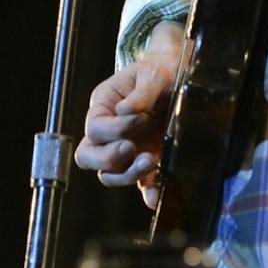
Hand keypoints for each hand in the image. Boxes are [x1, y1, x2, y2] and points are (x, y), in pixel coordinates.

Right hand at [74, 23, 192, 207]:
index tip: (142, 118)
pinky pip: (138, 183)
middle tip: (131, 149)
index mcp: (103, 107)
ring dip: (126, 174)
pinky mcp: (144, 162)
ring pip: (109, 175)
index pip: (95, 128)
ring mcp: (124, 150)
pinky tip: (158, 193)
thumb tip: (126, 111)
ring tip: (151, 160)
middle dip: (108, 158)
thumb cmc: (160, 74)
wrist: (179, 81)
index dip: (115, 129)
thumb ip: (141, 93)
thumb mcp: (152, 75)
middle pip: (88, 156)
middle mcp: (108, 133)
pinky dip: (147, 192)